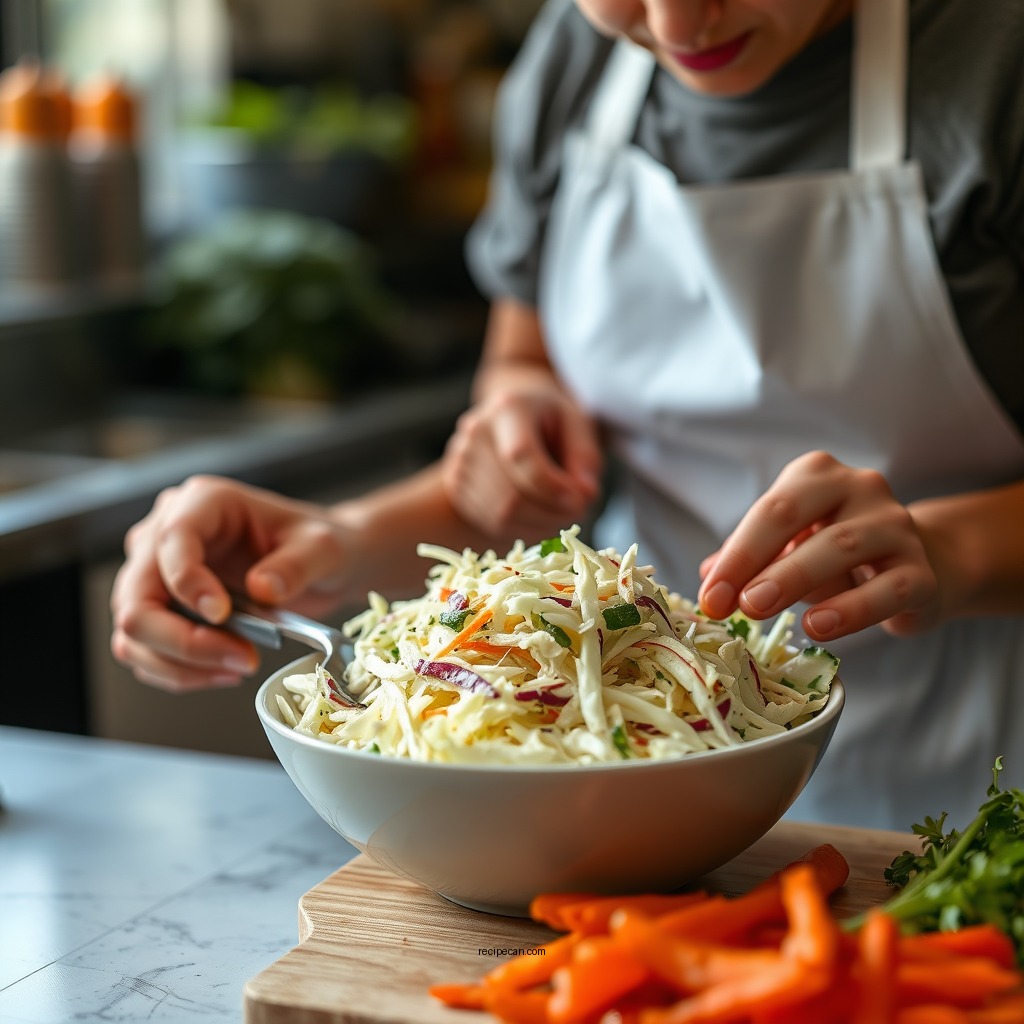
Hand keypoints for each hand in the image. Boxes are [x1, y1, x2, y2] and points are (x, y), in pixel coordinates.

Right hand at [110, 475, 352, 691]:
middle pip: (137, 597)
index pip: (171, 539)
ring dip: (180, 663)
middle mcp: (166, 533)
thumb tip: (262, 588)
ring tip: (239, 666)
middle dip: (182, 639)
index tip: (221, 614)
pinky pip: (146, 650)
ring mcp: (157, 573)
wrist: (321, 566)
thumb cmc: (317, 545)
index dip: (188, 582)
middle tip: (239, 658)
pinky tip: (225, 670)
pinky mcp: (160, 609)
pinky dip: (180, 671)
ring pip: (134, 631)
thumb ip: (297, 565)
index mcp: (204, 502)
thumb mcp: (323, 548)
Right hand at [442, 375, 603, 541]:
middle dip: (551, 512)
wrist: (512, 415)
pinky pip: (490, 522)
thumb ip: (584, 458)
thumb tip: (584, 496)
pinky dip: (523, 530)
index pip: (520, 455)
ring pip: (501, 514)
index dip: (551, 486)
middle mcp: (476, 431)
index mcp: (507, 408)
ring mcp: (460, 459)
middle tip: (578, 511)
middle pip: (510, 493)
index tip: (580, 500)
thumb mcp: (576, 425)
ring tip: (561, 515)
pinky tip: (540, 518)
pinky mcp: (456, 484)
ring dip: (540, 525)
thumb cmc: (549, 419)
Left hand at [697, 451, 941, 640]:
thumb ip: (748, 561)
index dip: (735, 555)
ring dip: (794, 579)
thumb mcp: (787, 551)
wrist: (916, 569)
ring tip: (759, 609)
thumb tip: (706, 577)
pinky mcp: (922, 571)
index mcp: (816, 476)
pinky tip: (818, 627)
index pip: (768, 510)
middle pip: (796, 515)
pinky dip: (851, 610)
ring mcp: (896, 527)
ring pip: (843, 546)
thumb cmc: (835, 557)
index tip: (709, 596)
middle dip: (756, 560)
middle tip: (732, 601)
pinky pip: (888, 589)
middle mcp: (859, 487)